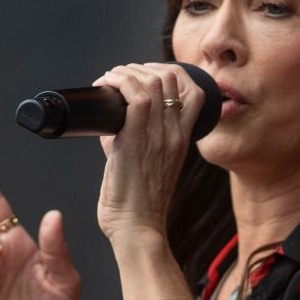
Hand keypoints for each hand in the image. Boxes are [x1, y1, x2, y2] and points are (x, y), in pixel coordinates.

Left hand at [94, 62, 203, 248]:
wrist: (137, 231)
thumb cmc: (137, 208)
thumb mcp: (144, 169)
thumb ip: (130, 143)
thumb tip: (109, 127)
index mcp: (182, 142)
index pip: (194, 92)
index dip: (170, 73)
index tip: (145, 76)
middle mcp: (175, 135)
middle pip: (171, 78)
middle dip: (141, 68)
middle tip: (119, 78)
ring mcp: (159, 137)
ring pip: (153, 81)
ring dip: (126, 72)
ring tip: (109, 80)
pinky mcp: (137, 140)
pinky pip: (135, 95)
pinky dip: (118, 82)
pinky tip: (105, 85)